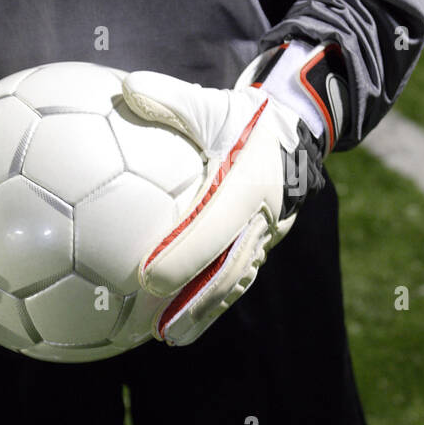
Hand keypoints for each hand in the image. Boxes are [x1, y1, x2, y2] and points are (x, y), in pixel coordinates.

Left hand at [121, 41, 342, 345]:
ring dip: (204, 312)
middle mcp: (263, 218)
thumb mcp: (214, 103)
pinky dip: (212, 302)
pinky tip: (180, 321)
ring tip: (170, 337)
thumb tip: (125, 87)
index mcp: (248, 185)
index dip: (183, 255)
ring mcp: (267, 237)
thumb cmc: (245, 117)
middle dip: (196, 303)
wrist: (298, 132)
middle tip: (160, 329)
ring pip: (235, 281)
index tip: (147, 276)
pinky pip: (237, 277)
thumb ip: (171, 98)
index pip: (213, 227)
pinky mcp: (264, 246)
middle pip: (228, 269)